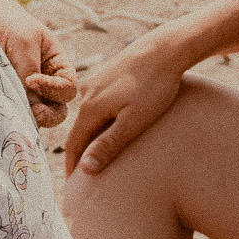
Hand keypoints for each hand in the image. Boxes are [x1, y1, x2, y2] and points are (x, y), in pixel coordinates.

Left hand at [0, 0, 78, 128]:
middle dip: (49, 114)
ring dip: (32, 118)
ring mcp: (28, 93)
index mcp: (58, 65)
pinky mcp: (10, 98)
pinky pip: (17, 113)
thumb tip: (33, 105)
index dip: (55, 89)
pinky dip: (14, 116)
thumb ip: (29, 72)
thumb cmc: (9, 24)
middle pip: (59, 109)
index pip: (68, 88)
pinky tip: (5, 114)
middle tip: (34, 113)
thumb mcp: (23, 44)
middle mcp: (47, 82)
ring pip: (38, 115)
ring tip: (17, 115)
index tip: (32, 80)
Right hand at [63, 32, 187, 175]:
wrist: (166, 49)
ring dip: (90, 138)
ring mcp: (96, 83)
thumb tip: (85, 169)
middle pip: (79, 132)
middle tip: (84, 180)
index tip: (73, 189)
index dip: (73, 168)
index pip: (73, 146)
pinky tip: (110, 129)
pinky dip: (100, 122)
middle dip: (80, 155)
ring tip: (97, 157)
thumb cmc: (155, 87)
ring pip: (89, 118)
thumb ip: (109, 145)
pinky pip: (98, 106)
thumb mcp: (133, 121)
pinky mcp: (107, 76)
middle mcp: (86, 95)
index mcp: (89, 108)